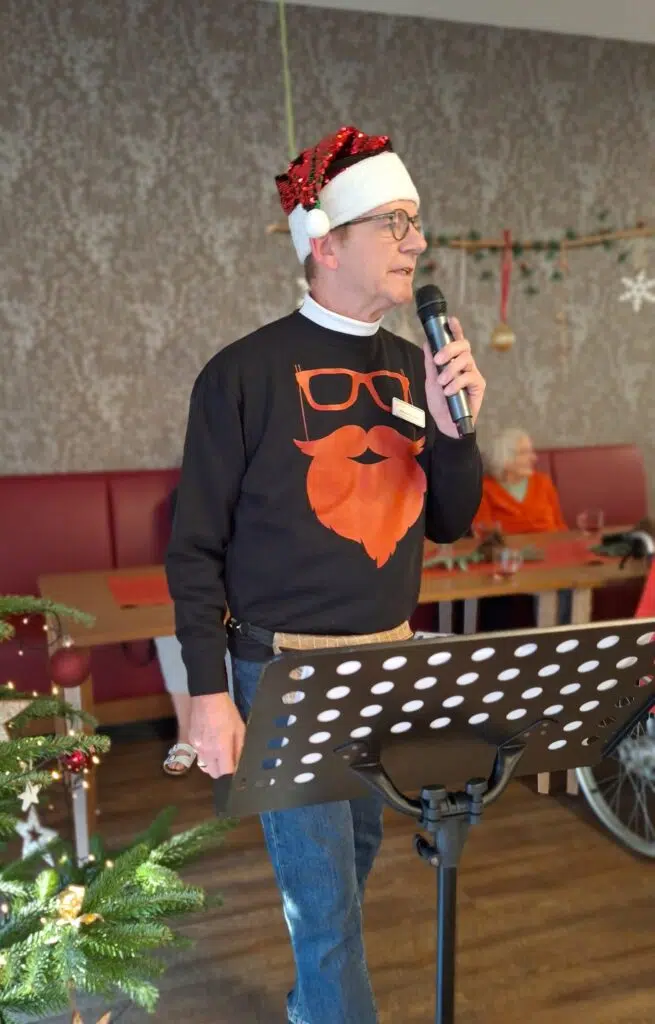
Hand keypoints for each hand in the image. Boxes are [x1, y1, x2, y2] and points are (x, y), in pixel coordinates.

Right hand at [190, 692, 245, 778]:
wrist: (207, 697)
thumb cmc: (226, 711)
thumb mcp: (239, 728)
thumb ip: (239, 748)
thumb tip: (238, 764)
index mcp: (221, 748)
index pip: (225, 773)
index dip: (231, 773)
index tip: (235, 768)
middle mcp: (207, 752)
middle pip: (213, 774)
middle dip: (221, 771)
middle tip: (227, 760)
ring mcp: (197, 747)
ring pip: (204, 766)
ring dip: (212, 763)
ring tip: (218, 750)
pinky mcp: (191, 741)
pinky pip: (199, 755)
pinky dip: (205, 754)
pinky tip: (210, 741)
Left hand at [423, 317, 485, 438]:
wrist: (447, 424)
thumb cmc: (440, 402)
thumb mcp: (430, 381)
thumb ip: (430, 363)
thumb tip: (427, 343)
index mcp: (454, 361)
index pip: (457, 341)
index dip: (455, 329)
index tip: (450, 319)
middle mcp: (466, 364)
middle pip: (464, 346)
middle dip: (450, 349)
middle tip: (438, 360)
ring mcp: (473, 373)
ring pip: (466, 360)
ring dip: (451, 370)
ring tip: (442, 383)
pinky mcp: (479, 385)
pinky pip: (469, 376)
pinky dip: (457, 383)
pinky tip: (449, 392)